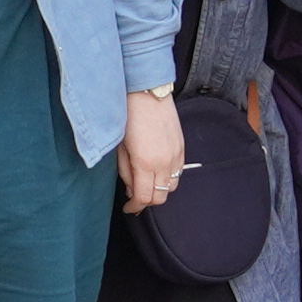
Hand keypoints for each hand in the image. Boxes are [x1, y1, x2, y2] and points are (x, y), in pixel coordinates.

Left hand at [118, 83, 187, 212]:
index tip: (129, 208)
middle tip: (135, 197)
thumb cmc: (128, 116)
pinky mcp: (182, 147)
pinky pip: (178, 172)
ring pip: (172, 186)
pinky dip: (168, 177)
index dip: (135, 207)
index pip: (144, 198)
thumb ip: (126, 172)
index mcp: (146, 163)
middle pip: (160, 197)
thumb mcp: (120, 148)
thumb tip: (131, 189)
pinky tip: (156, 171)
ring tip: (146, 182)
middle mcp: (165, 162)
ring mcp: (176, 155)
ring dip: (159, 190)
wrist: (147, 92)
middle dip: (147, 201)